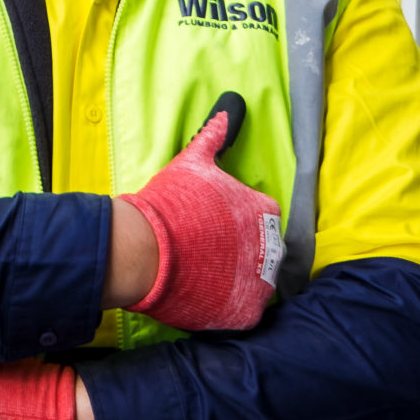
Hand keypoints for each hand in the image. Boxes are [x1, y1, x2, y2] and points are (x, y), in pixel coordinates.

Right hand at [118, 91, 284, 331]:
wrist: (148, 249)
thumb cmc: (171, 203)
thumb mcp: (194, 162)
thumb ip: (215, 135)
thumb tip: (231, 105)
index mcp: (264, 210)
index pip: (261, 219)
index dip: (236, 226)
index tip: (214, 231)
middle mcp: (271, 247)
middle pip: (263, 254)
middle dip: (239, 256)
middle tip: (208, 257)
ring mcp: (260, 282)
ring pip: (256, 285)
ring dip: (235, 283)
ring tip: (206, 279)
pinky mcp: (246, 313)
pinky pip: (245, 313)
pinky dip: (227, 309)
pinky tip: (207, 299)